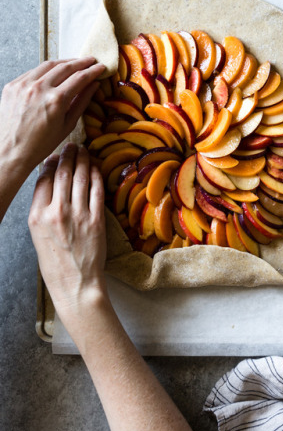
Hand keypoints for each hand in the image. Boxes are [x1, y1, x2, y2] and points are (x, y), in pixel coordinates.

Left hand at [0, 57, 103, 175]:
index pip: (80, 77)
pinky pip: (32, 72)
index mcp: (56, 100)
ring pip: (48, 65)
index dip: (93, 71)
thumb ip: (82, 102)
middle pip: (65, 67)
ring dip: (63, 62)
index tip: (100, 67)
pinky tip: (52, 72)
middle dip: (81, 62)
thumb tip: (94, 85)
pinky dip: (45, 70)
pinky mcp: (12, 86)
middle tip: (90, 60)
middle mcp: (39, 88)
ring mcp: (23, 85)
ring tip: (73, 63)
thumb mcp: (67, 125)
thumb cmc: (40, 144)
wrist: (11, 151)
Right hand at [28, 144, 106, 317]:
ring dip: (82, 159)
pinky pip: (96, 189)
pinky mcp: (96, 219)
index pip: (42, 179)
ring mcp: (77, 215)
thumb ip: (42, 210)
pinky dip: (96, 175)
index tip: (54, 156)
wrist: (75, 284)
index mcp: (37, 216)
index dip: (49, 163)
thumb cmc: (55, 263)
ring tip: (83, 151)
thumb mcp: (38, 235)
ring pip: (80, 177)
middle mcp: (56, 212)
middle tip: (71, 146)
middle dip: (67, 154)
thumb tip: (49, 185)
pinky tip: (95, 168)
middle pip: (62, 173)